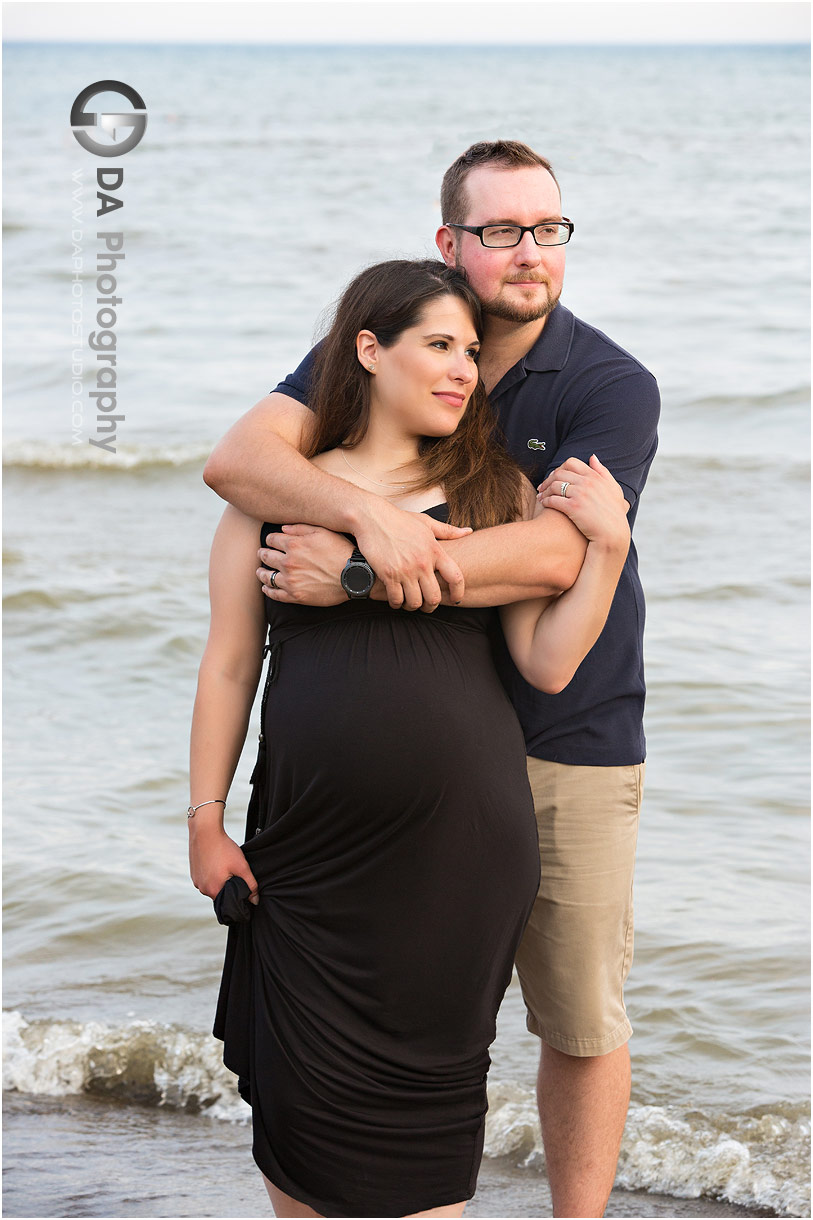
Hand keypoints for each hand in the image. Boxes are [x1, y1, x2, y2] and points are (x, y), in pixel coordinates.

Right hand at [189, 821, 258, 902]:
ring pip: (213, 887)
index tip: (242, 884)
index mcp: (213, 890)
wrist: (205, 831)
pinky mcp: (194, 874)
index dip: (238, 896)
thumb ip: (250, 885)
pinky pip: (206, 880)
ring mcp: (196, 882)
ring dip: (220, 880)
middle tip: (234, 871)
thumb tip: (255, 901)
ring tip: (225, 866)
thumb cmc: (224, 848)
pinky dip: (213, 875)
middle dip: (229, 887)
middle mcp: (202, 889)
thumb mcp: (242, 866)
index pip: (229, 902)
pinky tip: (217, 863)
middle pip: (221, 895)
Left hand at [258, 524, 352, 605]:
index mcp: (293, 545)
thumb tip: (283, 528)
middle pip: (266, 556)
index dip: (270, 539)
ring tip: (260, 572)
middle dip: (263, 554)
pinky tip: (266, 587)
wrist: (354, 576)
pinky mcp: (296, 595)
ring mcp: (291, 581)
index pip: (271, 540)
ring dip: (261, 572)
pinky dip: (267, 590)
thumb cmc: (341, 551)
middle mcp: (288, 563)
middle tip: (261, 554)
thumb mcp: (323, 532)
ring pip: (267, 576)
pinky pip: (275, 594)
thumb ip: (301, 528)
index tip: (270, 541)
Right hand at [354, 500, 471, 611]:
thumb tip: (468, 532)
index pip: (456, 577)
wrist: (372, 517)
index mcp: (435, 551)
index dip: (458, 593)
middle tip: (426, 606)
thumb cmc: (399, 519)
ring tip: (409, 602)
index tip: (456, 599)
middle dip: (431, 606)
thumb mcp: (426, 523)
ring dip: (412, 606)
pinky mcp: (388, 575)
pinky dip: (396, 603)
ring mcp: (405, 570)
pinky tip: (395, 599)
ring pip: (415, 602)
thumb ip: (448, 531)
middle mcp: (422, 563)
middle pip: (433, 597)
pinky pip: (396, 599)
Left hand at [537, 455, 629, 551]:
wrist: (612, 534)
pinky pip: (553, 499)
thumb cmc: (614, 513)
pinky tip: (543, 503)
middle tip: (542, 487)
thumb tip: (592, 457)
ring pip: (554, 486)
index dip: (560, 468)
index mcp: (595, 477)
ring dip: (545, 490)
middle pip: (559, 473)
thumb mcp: (613, 489)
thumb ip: (603, 471)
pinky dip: (545, 500)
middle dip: (548, 479)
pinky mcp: (573, 507)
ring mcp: (580, 494)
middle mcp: (587, 483)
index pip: (571, 463)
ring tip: (540, 496)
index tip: (554, 476)